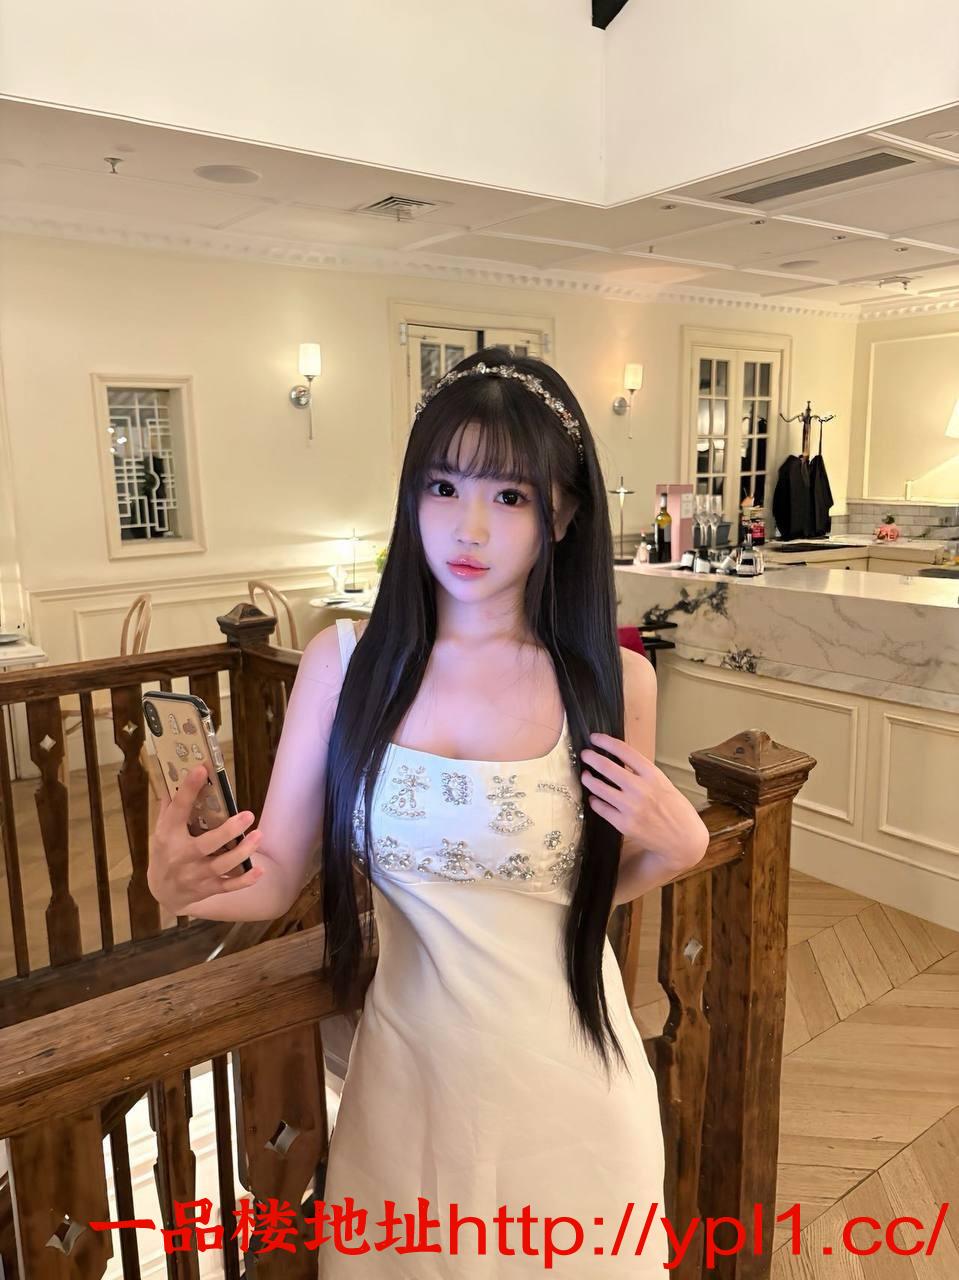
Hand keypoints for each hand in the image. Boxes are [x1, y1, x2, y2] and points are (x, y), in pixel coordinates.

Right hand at [148, 764, 263, 913]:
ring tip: (258, 835)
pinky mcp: (207, 888)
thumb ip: (171, 805)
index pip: (178, 809)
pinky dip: (245, 880)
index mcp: (168, 834)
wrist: (162, 891)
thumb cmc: (165, 851)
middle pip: (205, 845)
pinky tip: (259, 870)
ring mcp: (195, 875)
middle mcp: (181, 855)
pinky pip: (228, 886)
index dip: (189, 789)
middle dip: (228, 831)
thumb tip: (177, 773)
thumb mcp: (162, 828)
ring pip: (221, 865)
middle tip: (248, 815)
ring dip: (242, 852)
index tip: (202, 768)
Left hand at [580, 732, 708, 865]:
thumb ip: (643, 774)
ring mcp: (631, 808)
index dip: (606, 742)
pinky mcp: (624, 825)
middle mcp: (641, 789)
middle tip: (585, 755)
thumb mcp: (664, 784)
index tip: (595, 738)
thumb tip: (620, 762)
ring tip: (586, 776)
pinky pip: (601, 808)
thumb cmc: (676, 810)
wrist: (683, 840)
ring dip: (588, 779)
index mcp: (653, 775)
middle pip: (607, 767)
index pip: (624, 751)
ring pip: (599, 788)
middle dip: (591, 758)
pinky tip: (594, 798)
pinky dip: (595, 801)